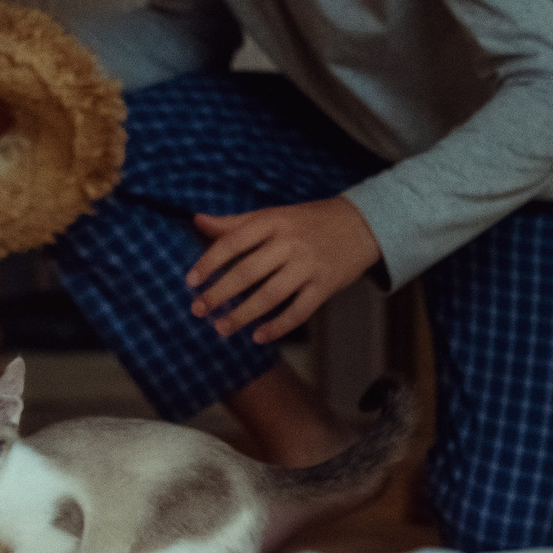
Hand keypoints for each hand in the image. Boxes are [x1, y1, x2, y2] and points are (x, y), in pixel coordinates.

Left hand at [186, 198, 380, 343]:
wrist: (362, 224)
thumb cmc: (308, 221)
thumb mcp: (273, 215)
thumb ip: (235, 222)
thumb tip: (197, 220)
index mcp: (273, 221)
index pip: (233, 242)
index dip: (209, 262)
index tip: (190, 281)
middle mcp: (290, 242)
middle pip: (247, 271)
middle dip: (219, 293)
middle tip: (198, 310)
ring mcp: (309, 265)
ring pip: (270, 295)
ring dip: (243, 314)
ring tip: (221, 328)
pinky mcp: (325, 286)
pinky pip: (298, 311)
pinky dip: (277, 327)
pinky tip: (258, 336)